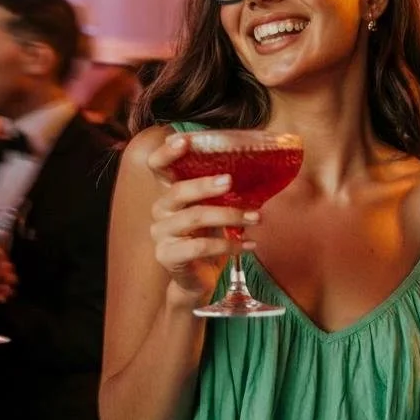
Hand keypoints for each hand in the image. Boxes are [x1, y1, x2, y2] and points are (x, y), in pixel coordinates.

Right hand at [147, 133, 258, 308]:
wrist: (199, 279)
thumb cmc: (209, 240)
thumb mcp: (217, 212)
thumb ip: (225, 194)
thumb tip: (261, 171)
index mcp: (171, 194)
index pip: (159, 167)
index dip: (167, 153)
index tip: (184, 140)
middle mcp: (160, 210)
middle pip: (178, 191)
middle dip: (205, 185)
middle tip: (230, 181)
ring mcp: (161, 234)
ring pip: (194, 218)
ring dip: (229, 216)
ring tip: (255, 217)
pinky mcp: (168, 256)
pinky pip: (200, 247)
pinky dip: (230, 246)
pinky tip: (250, 246)